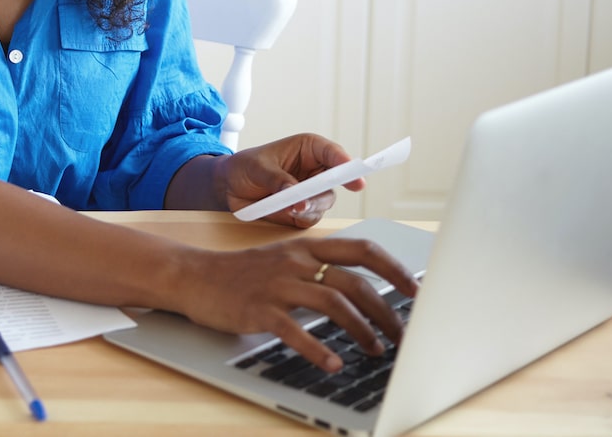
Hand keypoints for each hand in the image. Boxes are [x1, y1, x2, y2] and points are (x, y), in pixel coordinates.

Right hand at [174, 236, 418, 371]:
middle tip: (403, 335)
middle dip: (387, 311)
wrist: (194, 276)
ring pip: (333, 302)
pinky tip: (333, 364)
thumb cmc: (242, 273)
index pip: (363, 250)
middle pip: (355, 282)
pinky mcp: (259, 309)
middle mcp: (296, 261)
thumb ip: (318, 269)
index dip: (395, 269)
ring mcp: (277, 284)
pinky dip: (318, 349)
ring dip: (362, 330)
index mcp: (307, 247)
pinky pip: (295, 330)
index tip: (418, 291)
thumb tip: (361, 293)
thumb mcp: (284, 260)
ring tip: (376, 350)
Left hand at [218, 134, 366, 227]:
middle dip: (322, 193)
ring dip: (309, 208)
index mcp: (309, 149)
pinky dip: (300, 219)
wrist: (228, 188)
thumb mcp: (257, 167)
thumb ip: (277, 180)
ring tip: (288, 207)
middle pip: (335, 183)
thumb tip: (296, 197)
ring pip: (324, 203)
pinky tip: (285, 213)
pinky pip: (310, 219)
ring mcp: (311, 193)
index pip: (334, 154)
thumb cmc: (244, 167)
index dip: (346, 165)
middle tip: (307, 201)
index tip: (356, 179)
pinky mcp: (302, 212)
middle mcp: (315, 171)